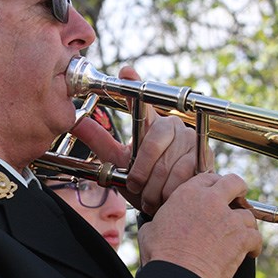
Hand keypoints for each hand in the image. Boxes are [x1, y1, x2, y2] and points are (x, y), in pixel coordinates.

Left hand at [70, 66, 215, 215]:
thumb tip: (74, 122)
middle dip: (141, 171)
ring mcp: (189, 138)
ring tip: (151, 195)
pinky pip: (181, 174)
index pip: (141, 101)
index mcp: (150, 124)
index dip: (134, 84)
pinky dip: (169, 190)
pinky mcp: (203, 155)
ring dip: (154, 187)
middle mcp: (171, 125)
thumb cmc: (145, 182)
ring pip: (166, 164)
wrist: (170, 205)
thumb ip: (100, 141)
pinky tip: (167, 196)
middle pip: (152, 143)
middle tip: (136, 186)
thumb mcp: (119, 161)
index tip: (125, 71)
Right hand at [137, 172, 261, 277]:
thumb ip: (160, 220)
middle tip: (238, 200)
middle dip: (238, 190)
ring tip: (240, 235)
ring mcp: (229, 219)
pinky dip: (254, 245)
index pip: (208, 178)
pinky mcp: (242, 238)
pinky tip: (249, 252)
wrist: (177, 276)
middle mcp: (211, 201)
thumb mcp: (151, 229)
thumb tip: (157, 225)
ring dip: (245, 224)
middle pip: (235, 183)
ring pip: (248, 214)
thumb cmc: (161, 256)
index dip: (214, 186)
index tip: (216, 194)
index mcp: (188, 194)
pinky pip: (256, 237)